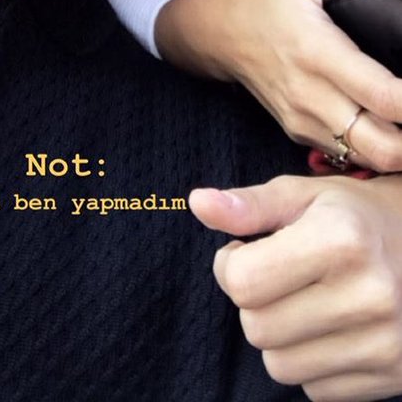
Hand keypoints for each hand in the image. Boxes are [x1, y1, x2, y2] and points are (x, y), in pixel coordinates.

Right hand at [155, 0, 401, 171]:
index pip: (383, 95)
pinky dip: (379, 148)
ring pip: (370, 159)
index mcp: (316, 52)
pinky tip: (391, 123)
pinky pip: (350, 154)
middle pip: (383, 147)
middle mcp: (311, 96)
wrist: (216, 32)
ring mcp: (304, 121)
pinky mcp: (300, 133)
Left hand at [190, 174, 401, 401]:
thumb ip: (248, 204)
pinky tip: (334, 327)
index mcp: (341, 238)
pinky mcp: (391, 376)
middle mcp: (368, 293)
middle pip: (256, 328)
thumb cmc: (355, 217)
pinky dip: (312, 363)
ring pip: (280, 366)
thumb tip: (197, 203)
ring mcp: (384, 341)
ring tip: (307, 301)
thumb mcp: (304, 196)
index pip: (241, 281)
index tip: (248, 250)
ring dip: (280, 337)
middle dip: (255, 301)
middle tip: (281, 277)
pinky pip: (313, 390)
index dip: (230, 264)